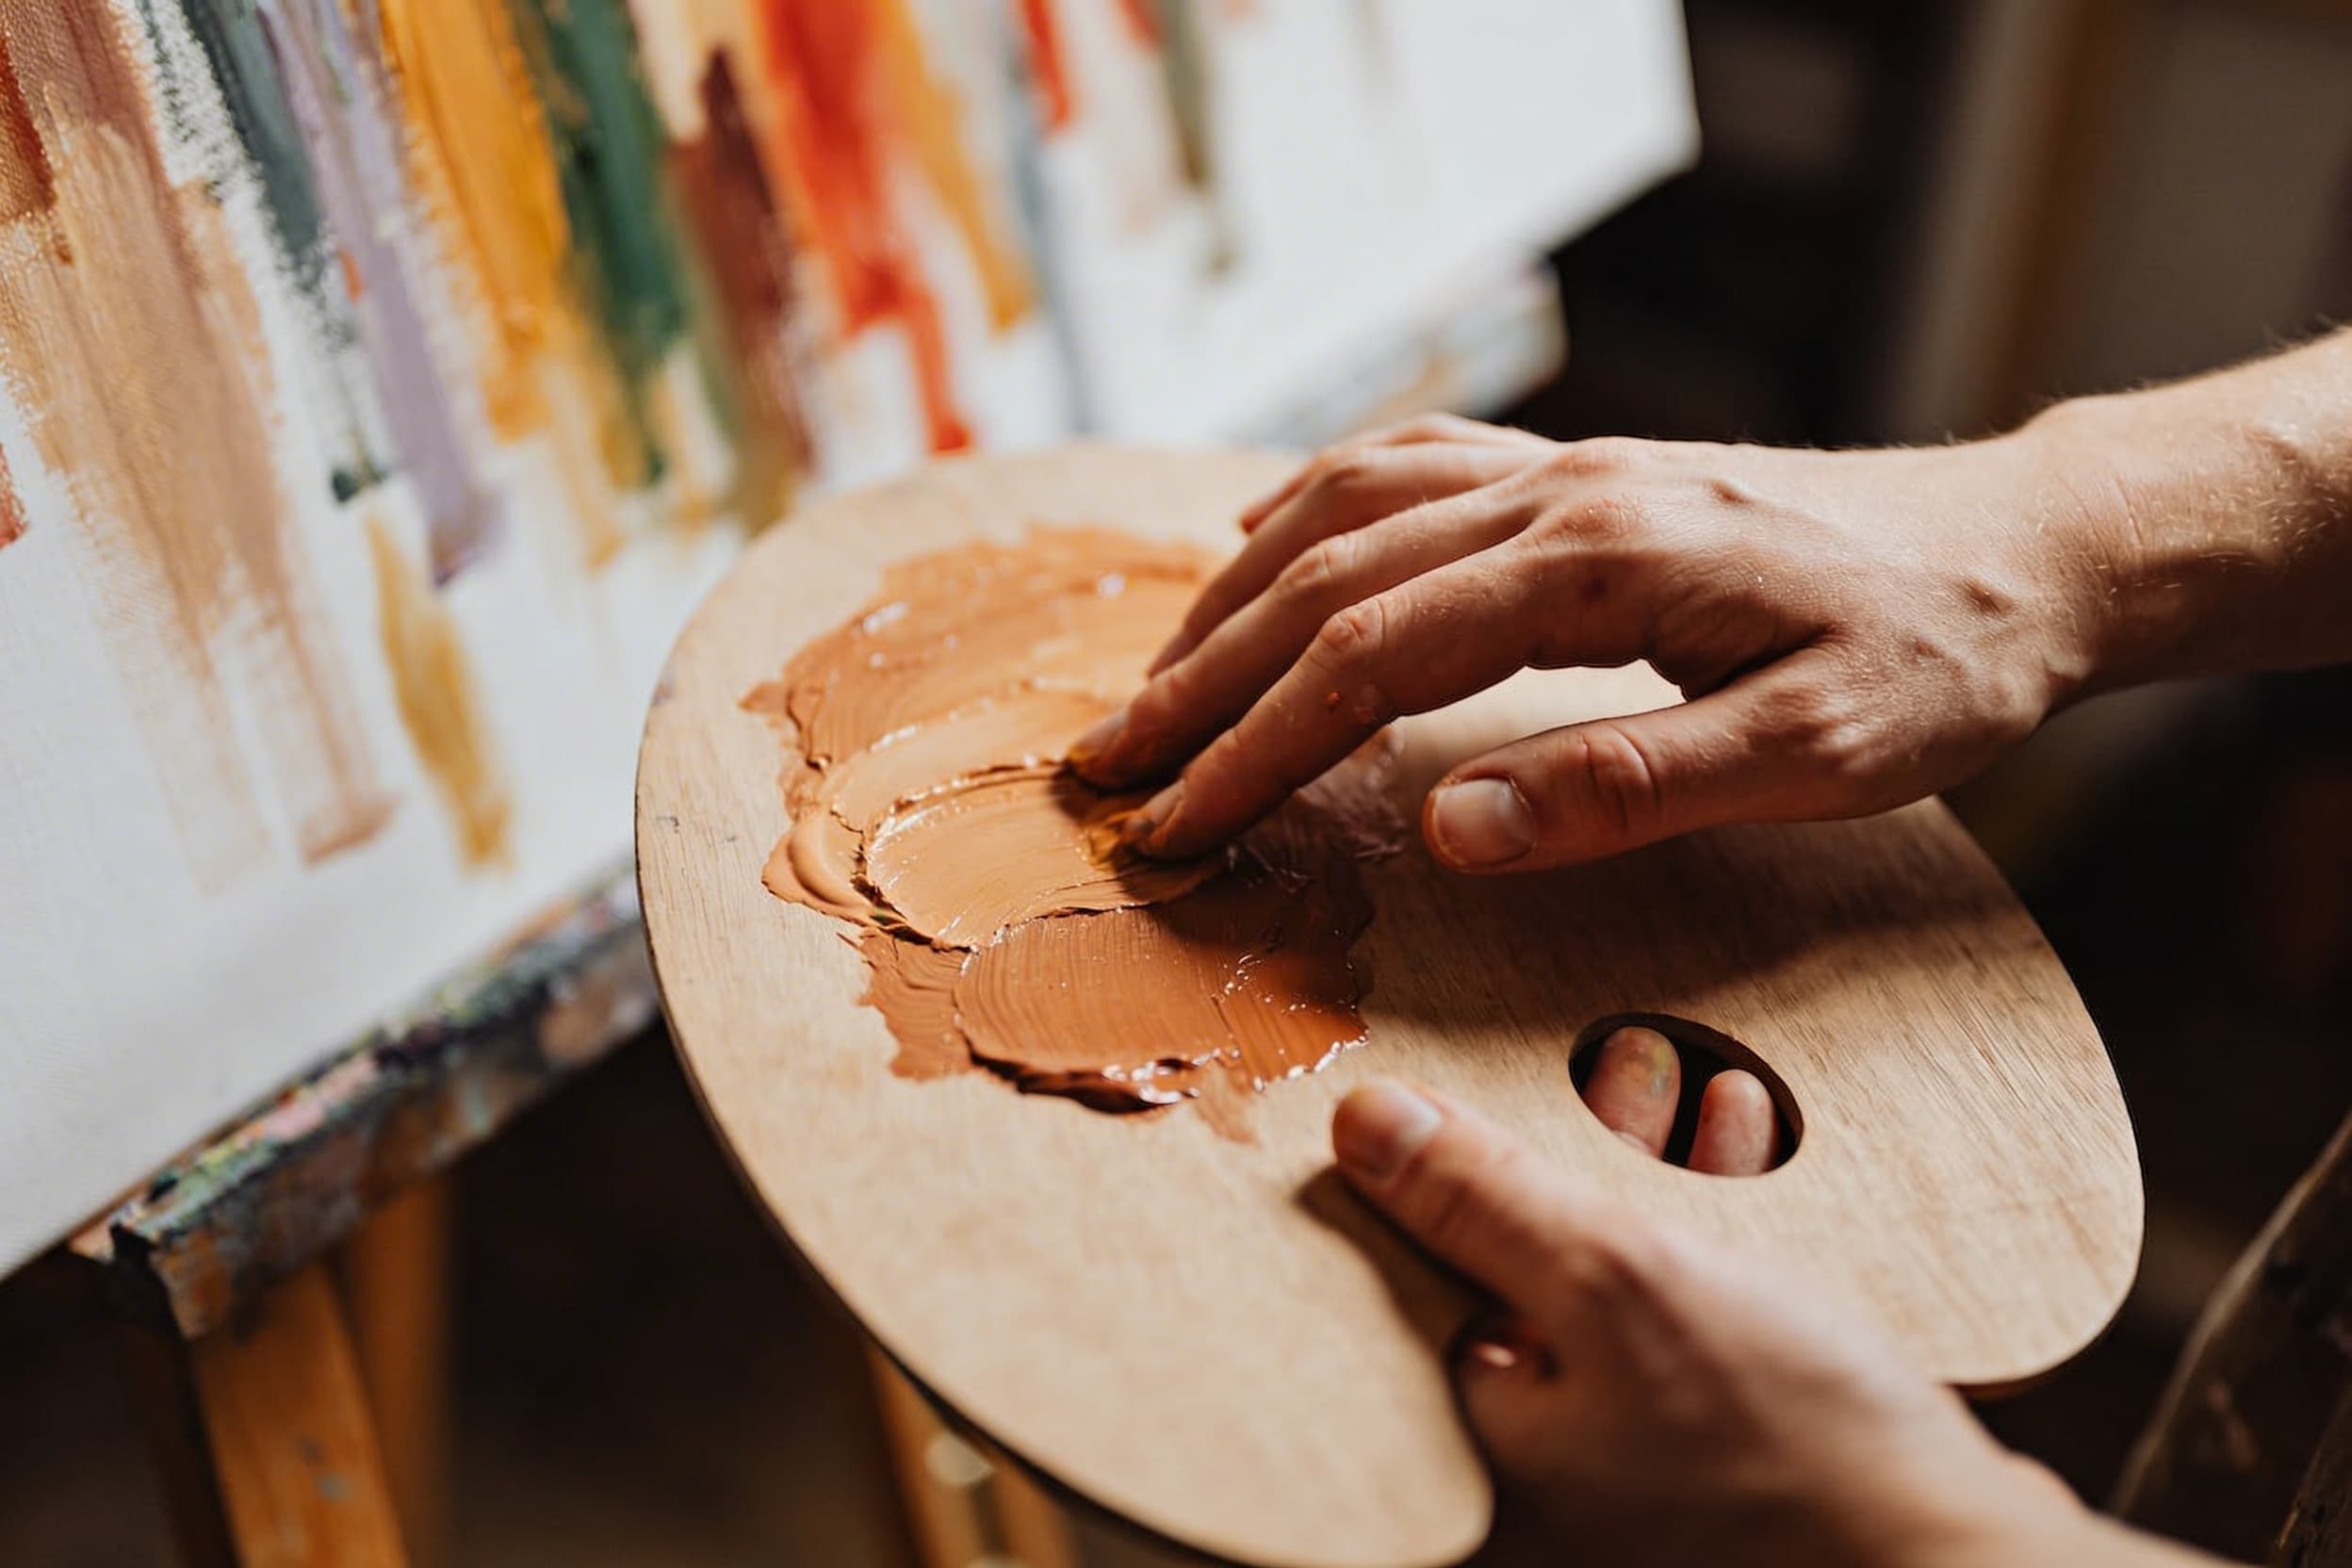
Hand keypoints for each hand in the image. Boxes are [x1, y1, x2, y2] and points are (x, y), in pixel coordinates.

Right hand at [1071, 416, 2111, 867]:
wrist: (2020, 551)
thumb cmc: (1935, 662)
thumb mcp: (1818, 753)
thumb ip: (1628, 788)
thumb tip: (1446, 829)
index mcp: (1602, 558)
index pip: (1373, 654)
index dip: (1256, 746)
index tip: (1174, 827)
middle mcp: (1560, 490)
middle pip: (1325, 575)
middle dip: (1200, 678)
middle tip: (1104, 768)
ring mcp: (1562, 468)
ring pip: (1343, 509)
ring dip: (1229, 596)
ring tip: (1153, 685)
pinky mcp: (1576, 475)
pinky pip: (1402, 468)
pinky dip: (1304, 512)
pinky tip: (1259, 550)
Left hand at [1330, 1081, 2212, 1567]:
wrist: (1974, 1561)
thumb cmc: (1806, 1447)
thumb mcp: (1623, 1284)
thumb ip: (1486, 1207)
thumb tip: (1361, 1124)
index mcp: (1484, 1452)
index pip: (1402, 1293)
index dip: (1422, 1191)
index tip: (1442, 1108)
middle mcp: (1537, 1484)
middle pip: (1495, 1299)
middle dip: (1535, 1211)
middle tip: (1587, 1127)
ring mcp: (1624, 1485)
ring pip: (1584, 1319)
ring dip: (1619, 1241)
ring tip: (1669, 1171)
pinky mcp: (1706, 1472)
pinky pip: (1658, 1351)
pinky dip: (1682, 1292)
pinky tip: (1725, 1248)